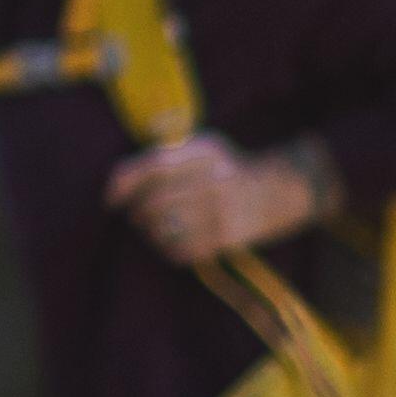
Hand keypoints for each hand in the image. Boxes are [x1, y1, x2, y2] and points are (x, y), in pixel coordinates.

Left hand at [106, 135, 322, 267]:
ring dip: (150, 233)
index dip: (123, 183)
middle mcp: (211, 180)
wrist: (285, 190)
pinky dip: (168, 250)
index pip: (151, 167)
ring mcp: (221, 210)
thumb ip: (167, 154)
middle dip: (136, 213)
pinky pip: (183, 250)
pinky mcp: (228, 237)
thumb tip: (121, 179)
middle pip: (153, 202)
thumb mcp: (206, 146)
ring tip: (153, 230)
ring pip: (164, 228)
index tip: (110, 199)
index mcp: (202, 152)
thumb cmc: (233, 167)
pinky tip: (171, 243)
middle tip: (137, 216)